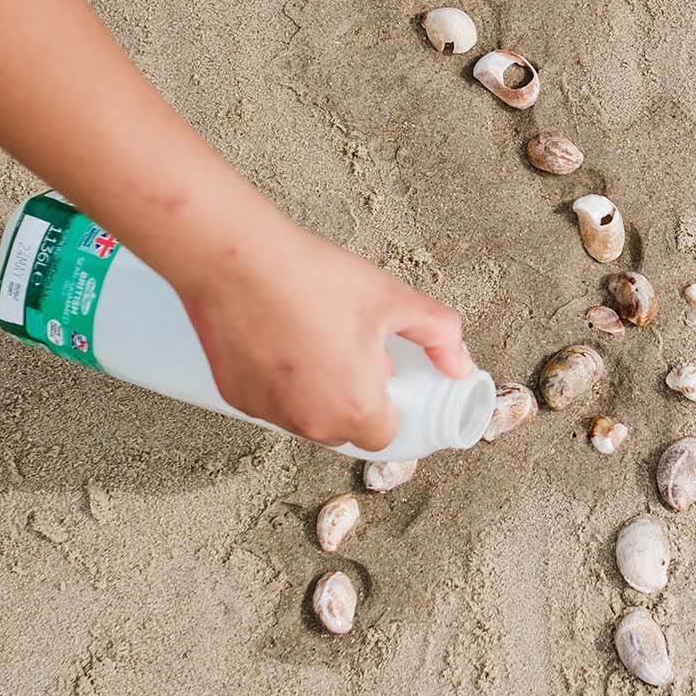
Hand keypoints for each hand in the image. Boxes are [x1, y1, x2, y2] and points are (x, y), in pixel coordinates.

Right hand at [175, 210, 472, 450]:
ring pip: (305, 418)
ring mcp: (268, 413)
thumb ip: (439, 335)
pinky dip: (280, 383)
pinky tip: (281, 340)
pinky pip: (270, 402)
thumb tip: (461, 365)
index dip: (391, 408)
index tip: (387, 379)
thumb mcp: (393, 298)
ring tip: (316, 337)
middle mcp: (310, 423)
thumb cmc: (313, 278)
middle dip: (355, 399)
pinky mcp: (234, 397)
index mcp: (356, 407)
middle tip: (352, 348)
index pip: (385, 435)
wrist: (236, 260)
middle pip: (345, 429)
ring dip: (317, 393)